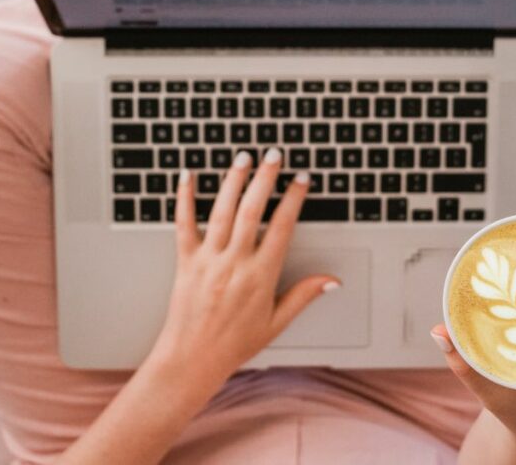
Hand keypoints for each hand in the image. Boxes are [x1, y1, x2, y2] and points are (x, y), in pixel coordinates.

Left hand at [151, 148, 338, 386]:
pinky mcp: (185, 262)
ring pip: (222, 211)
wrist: (192, 359)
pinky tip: (187, 175)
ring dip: (233, 181)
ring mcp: (208, 260)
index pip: (282, 227)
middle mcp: (234, 263)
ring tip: (243, 157)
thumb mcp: (277, 322)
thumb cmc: (234, 344)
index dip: (294, 199)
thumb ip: (304, 295)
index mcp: (261, 276)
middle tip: (274, 155)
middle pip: (252, 210)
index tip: (301, 180)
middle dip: (265, 178)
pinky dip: (184, 198)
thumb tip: (332, 280)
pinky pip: (183, 224)